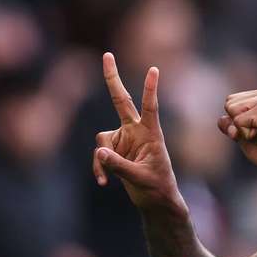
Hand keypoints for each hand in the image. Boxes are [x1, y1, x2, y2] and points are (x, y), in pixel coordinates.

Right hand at [93, 53, 184, 212]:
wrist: (155, 201)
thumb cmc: (157, 188)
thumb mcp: (140, 178)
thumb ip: (118, 165)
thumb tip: (99, 152)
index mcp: (151, 134)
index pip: (151, 107)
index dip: (150, 89)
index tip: (154, 69)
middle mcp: (136, 132)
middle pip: (121, 101)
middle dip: (112, 79)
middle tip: (107, 55)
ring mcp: (124, 140)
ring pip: (102, 140)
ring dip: (102, 159)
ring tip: (108, 178)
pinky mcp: (115, 151)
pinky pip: (99, 154)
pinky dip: (99, 168)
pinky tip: (103, 183)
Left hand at [218, 86, 256, 175]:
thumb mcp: (242, 133)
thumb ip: (230, 123)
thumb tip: (221, 119)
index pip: (231, 100)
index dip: (236, 121)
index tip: (256, 130)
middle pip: (229, 103)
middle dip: (238, 124)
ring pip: (232, 110)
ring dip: (242, 129)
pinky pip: (238, 121)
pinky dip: (246, 134)